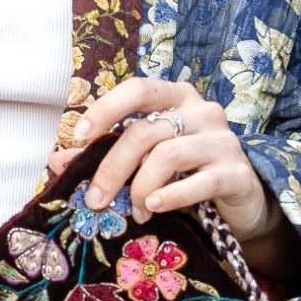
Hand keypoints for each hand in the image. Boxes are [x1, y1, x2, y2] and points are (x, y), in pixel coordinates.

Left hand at [49, 77, 300, 291]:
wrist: (242, 203)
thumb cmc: (188, 174)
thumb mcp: (145, 162)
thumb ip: (106, 157)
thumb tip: (58, 162)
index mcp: (177, 98)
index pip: (139, 89)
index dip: (106, 108)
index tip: (79, 136)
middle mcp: (203, 111)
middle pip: (146, 131)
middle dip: (113, 168)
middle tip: (97, 200)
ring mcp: (223, 140)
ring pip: (168, 155)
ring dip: (141, 187)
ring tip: (136, 211)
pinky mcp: (238, 172)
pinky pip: (200, 181)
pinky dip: (172, 196)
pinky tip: (156, 207)